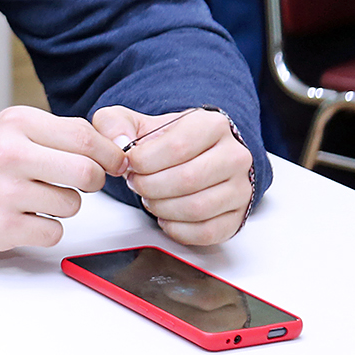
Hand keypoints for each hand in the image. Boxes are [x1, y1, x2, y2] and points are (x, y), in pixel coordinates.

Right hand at [0, 105, 125, 252]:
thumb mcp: (13, 129)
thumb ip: (59, 135)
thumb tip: (113, 149)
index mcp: (16, 124)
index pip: (84, 135)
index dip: (109, 153)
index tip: (115, 163)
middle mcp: (9, 155)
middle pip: (86, 172)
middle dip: (93, 182)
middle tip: (80, 183)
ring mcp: (4, 193)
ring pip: (72, 205)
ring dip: (63, 206)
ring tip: (35, 198)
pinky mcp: (1, 227)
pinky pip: (53, 233)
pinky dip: (45, 229)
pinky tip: (24, 218)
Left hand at [92, 105, 253, 245]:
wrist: (195, 156)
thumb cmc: (166, 142)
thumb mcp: (134, 122)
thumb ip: (114, 123)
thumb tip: (118, 143)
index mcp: (212, 125)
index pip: (178, 146)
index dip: (144, 161)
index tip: (130, 164)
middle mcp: (234, 155)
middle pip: (188, 179)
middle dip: (150, 186)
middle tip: (136, 184)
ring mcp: (240, 188)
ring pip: (197, 208)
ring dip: (161, 207)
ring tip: (149, 197)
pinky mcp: (237, 217)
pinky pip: (207, 232)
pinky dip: (177, 229)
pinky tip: (165, 216)